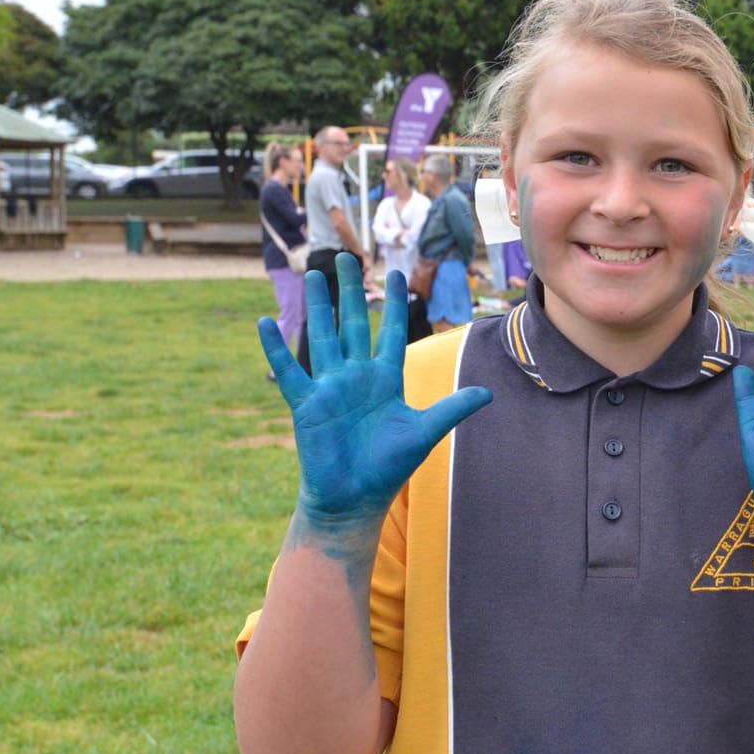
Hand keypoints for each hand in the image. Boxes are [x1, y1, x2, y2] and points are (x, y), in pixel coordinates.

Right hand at [259, 254, 492, 543]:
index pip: (390, 332)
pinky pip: (290, 371)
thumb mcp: (425, 431)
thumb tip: (488, 394)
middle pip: (353, 325)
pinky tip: (264, 323)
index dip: (392, 304)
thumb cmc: (389, 466)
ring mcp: (330, 387)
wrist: (355, 496)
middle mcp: (356, 377)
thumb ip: (453, 408)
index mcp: (385, 379)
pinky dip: (276, 349)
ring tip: (313, 274)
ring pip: (322, 337)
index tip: (394, 274)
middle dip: (351, 292)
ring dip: (319, 307)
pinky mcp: (307, 404)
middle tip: (348, 257)